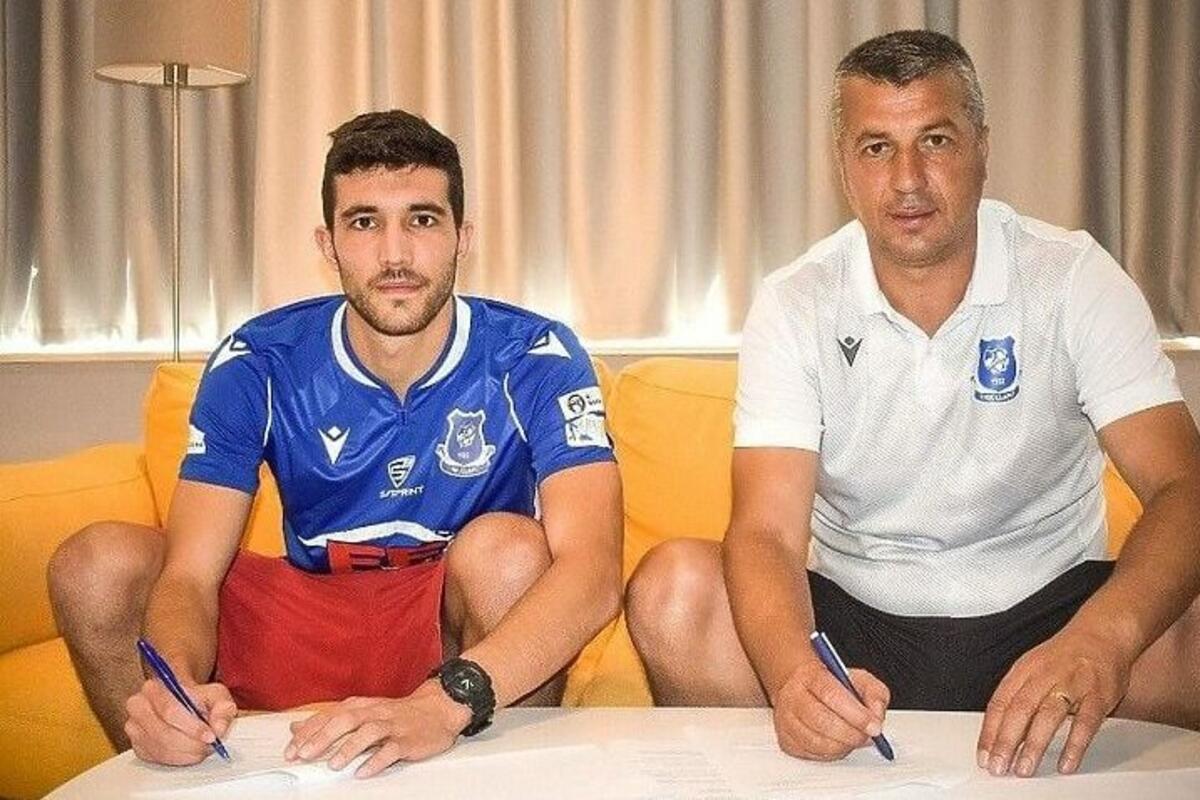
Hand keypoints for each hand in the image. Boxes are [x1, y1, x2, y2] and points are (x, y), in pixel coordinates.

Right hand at [125, 677, 236, 764]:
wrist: (183, 703)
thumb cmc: (198, 698)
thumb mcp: (216, 695)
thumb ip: (222, 709)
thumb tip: (218, 728)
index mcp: (154, 688)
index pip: (169, 710)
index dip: (192, 727)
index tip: (210, 736)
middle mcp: (138, 707)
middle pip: (163, 732)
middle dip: (190, 743)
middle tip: (209, 746)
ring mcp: (134, 728)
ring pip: (160, 748)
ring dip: (186, 753)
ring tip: (202, 748)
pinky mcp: (138, 746)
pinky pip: (157, 758)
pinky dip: (177, 759)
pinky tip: (190, 753)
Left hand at [284, 679, 471, 777]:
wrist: (439, 708)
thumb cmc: (397, 713)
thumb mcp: (362, 711)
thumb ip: (328, 720)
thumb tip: (296, 727)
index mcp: (361, 706)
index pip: (330, 715)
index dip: (309, 732)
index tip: (291, 749)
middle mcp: (375, 713)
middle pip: (346, 720)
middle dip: (323, 738)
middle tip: (304, 755)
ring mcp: (393, 726)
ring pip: (369, 732)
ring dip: (349, 748)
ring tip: (333, 764)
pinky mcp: (408, 740)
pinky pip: (392, 750)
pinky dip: (377, 760)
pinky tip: (364, 770)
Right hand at [771, 657, 889, 760]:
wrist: (802, 687)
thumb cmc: (832, 685)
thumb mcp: (858, 679)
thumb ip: (874, 693)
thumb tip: (876, 716)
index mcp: (810, 676)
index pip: (831, 695)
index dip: (856, 714)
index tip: (874, 726)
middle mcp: (793, 697)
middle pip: (822, 721)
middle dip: (852, 734)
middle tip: (868, 735)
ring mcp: (786, 720)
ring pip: (816, 742)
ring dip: (843, 746)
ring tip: (854, 738)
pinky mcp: (786, 740)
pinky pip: (812, 754)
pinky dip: (831, 753)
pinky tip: (839, 743)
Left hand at [977, 627, 1133, 776]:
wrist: (1103, 633)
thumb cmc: (1063, 656)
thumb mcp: (1033, 669)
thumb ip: (1018, 698)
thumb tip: (1000, 733)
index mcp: (1023, 670)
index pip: (999, 703)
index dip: (989, 731)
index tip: (984, 755)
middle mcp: (1044, 676)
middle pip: (1019, 710)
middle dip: (1006, 741)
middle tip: (998, 767)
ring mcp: (1072, 684)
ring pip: (1048, 716)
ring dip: (1034, 745)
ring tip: (1024, 768)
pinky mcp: (1099, 695)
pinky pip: (1086, 723)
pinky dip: (1074, 745)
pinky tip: (1065, 763)